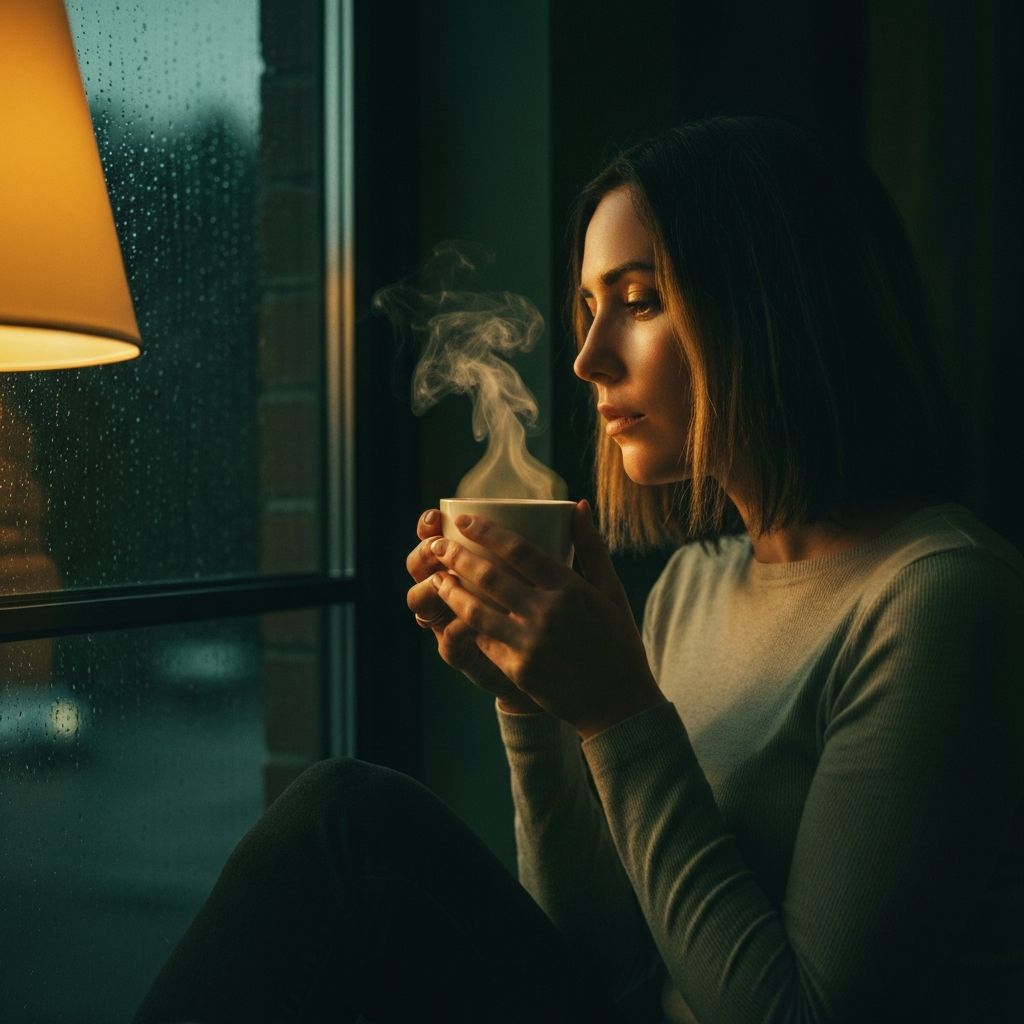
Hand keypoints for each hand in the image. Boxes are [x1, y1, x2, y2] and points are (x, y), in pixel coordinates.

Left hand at [428, 500, 665, 737]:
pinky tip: (452, 615)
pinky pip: (484, 641)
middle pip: (489, 576)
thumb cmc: (618, 641)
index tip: (462, 521)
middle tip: (437, 544)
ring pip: (476, 610)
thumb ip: (591, 547)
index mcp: (570, 588)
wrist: (618, 703)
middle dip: (456, 556)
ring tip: (435, 578)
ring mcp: (530, 643)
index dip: (485, 531)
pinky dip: (466, 626)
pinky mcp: (519, 670)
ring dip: (451, 591)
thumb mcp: (612, 591)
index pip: (518, 549)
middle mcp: (547, 613)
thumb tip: (578, 504)